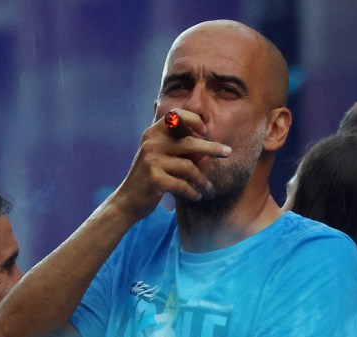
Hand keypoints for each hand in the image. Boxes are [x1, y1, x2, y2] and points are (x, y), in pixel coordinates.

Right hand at [112, 108, 230, 220]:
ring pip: (189, 167)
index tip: (205, 131)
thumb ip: (176, 144)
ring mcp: (152, 161)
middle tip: (228, 152)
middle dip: (212, 148)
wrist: (127, 200)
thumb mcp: (158, 154)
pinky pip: (183, 184)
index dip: (194, 120)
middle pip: (190, 142)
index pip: (176, 116)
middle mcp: (151, 143)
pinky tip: (197, 196)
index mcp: (152, 133)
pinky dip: (192, 191)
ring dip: (202, 179)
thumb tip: (205, 137)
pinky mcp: (155, 179)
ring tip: (207, 187)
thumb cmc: (149, 176)